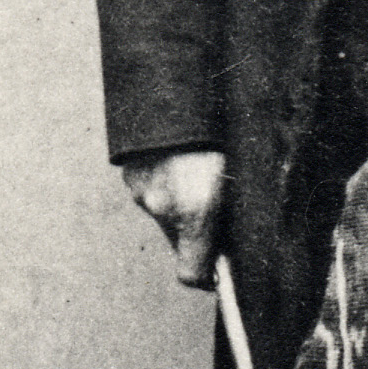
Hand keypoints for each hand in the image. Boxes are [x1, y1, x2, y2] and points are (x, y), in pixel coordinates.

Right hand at [122, 148, 227, 288]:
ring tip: (199, 169)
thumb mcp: (237, 175)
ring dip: (181, 202)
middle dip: (199, 230)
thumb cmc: (216, 134)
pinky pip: (151, 188)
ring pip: (165, 212)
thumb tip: (229, 250)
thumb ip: (232, 217)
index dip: (205, 276)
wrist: (174, 92)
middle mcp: (162, 205)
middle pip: (180, 240)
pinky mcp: (130, 171)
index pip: (190, 275)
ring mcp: (140, 188)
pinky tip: (180, 159)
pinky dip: (165, 181)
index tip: (219, 271)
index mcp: (195, 211)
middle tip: (219, 202)